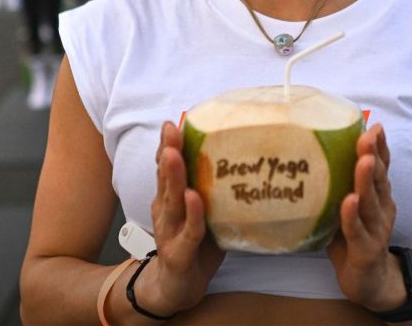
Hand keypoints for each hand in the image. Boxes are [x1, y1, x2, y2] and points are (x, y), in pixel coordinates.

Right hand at [136, 121, 224, 315]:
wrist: (177, 288)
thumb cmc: (195, 247)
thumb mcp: (204, 213)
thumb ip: (215, 190)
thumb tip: (245, 160)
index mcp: (170, 199)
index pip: (167, 168)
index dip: (170, 145)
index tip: (175, 123)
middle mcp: (166, 211)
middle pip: (166, 177)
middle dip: (169, 151)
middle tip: (172, 128)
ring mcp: (170, 231)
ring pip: (172, 200)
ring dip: (174, 176)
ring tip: (175, 154)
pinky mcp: (179, 253)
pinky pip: (189, 231)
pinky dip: (193, 214)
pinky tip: (194, 198)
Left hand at [327, 124, 405, 311]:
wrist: (370, 282)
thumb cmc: (353, 240)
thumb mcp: (346, 208)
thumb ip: (337, 186)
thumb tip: (309, 155)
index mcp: (378, 197)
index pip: (381, 167)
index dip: (379, 146)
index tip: (374, 125)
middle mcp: (381, 209)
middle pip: (379, 178)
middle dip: (374, 154)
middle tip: (368, 134)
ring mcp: (376, 229)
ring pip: (371, 201)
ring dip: (366, 180)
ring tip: (363, 161)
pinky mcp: (366, 250)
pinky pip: (357, 230)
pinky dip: (352, 215)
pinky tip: (349, 201)